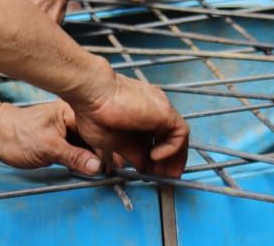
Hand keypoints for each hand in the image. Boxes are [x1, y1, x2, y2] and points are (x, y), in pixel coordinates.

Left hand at [0, 100, 104, 173]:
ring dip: (96, 156)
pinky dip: (86, 157)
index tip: (114, 165)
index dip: (107, 148)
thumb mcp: (48, 149)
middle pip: (96, 136)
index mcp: (71, 112)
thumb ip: (74, 157)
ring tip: (107, 170)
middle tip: (115, 170)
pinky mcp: (62, 137)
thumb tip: (97, 167)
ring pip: (89, 142)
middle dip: (106, 153)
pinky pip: (80, 147)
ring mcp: (67, 126)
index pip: (97, 130)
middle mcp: (72, 116)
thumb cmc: (17, 137)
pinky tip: (91, 166)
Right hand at [70, 73, 189, 177]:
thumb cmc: (95, 113)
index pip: (160, 142)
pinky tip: (154, 157)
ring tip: (164, 175)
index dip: (160, 162)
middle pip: (172, 140)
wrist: (93, 93)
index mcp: (142, 118)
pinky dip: (171, 150)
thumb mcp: (115, 142)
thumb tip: (144, 168)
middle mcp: (155, 112)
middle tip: (165, 181)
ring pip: (179, 138)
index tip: (155, 177)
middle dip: (171, 163)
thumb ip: (134, 154)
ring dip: (174, 160)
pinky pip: (180, 134)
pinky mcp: (165, 111)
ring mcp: (161, 110)